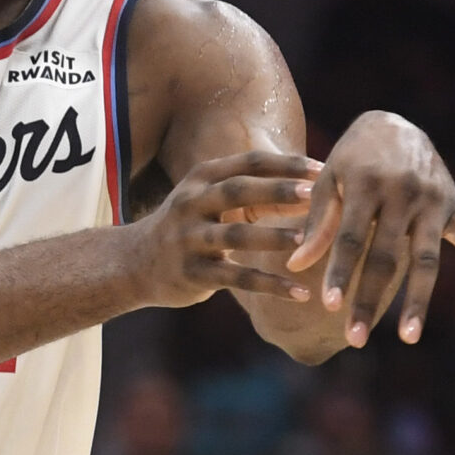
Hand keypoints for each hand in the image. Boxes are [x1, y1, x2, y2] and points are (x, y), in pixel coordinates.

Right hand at [134, 151, 323, 307]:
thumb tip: (307, 181)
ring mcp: (189, 238)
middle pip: (239, 191)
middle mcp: (192, 203)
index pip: (248, 163)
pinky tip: (300, 292)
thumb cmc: (187, 226)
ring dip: (273, 237)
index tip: (321, 168)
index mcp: (201, 178)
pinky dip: (271, 285)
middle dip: (278, 190)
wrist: (133, 263)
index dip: (285, 164)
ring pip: (236, 235)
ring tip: (307, 242)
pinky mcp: (192, 273)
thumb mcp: (205, 197)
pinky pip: (237, 278)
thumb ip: (246, 189)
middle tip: (316, 193)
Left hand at [287, 111, 454, 345]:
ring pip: (425, 259)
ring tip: (408, 337)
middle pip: (385, 258)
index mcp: (367, 185)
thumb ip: (318, 222)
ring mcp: (432, 200)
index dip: (340, 272)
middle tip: (355, 339)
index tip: (330, 306)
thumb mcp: (329, 179)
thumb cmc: (352, 158)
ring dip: (417, 300)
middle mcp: (402, 194)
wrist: (393, 123)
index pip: (351, 238)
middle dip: (369, 299)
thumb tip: (295, 265)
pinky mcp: (453, 204)